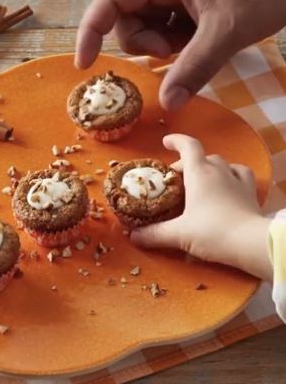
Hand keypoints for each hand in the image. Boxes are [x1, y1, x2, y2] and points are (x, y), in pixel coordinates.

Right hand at [75, 0, 285, 110]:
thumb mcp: (227, 30)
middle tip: (173, 52)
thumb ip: (194, 68)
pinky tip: (205, 41)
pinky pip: (169, 32)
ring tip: (198, 43)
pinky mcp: (189, 6)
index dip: (91, 31)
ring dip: (165, 47)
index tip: (85, 64)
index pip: (109, 0)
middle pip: (127, 20)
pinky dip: (180, 46)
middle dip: (145, 44)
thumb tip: (168, 105)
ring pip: (148, 29)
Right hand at [130, 134, 271, 280]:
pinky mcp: (250, 193)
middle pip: (201, 157)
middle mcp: (218, 170)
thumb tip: (133, 236)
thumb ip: (154, 234)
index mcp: (199, 173)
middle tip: (175, 181)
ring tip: (200, 180)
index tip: (166, 142)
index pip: (188, 146)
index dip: (176, 140)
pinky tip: (228, 183)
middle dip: (186, 164)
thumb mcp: (178, 234)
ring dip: (208, 167)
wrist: (251, 243)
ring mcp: (237, 180)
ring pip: (221, 163)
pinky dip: (232, 174)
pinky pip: (241, 174)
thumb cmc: (212, 232)